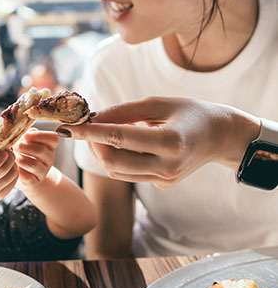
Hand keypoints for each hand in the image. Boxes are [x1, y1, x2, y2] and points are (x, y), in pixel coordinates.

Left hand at [13, 128, 58, 192]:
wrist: (25, 176)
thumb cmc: (25, 154)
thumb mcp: (28, 141)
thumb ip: (28, 134)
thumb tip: (24, 133)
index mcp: (50, 146)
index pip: (53, 138)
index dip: (39, 135)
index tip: (26, 136)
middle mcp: (50, 159)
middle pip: (40, 150)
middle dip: (24, 147)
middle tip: (16, 147)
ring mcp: (43, 172)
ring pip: (33, 164)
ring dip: (20, 159)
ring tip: (15, 158)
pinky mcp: (34, 182)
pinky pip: (26, 176)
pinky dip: (18, 171)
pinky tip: (15, 167)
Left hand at [56, 97, 259, 187]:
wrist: (221, 136)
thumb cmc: (191, 112)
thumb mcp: (159, 103)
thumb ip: (124, 111)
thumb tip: (91, 118)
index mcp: (171, 142)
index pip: (119, 138)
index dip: (89, 132)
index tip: (66, 126)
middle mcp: (168, 166)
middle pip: (113, 161)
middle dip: (92, 143)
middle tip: (86, 125)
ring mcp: (165, 179)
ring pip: (117, 172)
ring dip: (101, 151)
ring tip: (103, 131)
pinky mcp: (163, 185)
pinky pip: (128, 174)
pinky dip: (116, 157)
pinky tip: (121, 142)